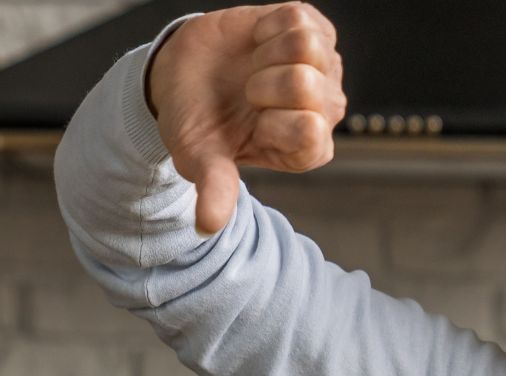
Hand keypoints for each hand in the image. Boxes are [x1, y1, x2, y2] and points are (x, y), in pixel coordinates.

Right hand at [146, 3, 347, 234]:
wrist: (182, 76)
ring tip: (253, 68)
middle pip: (308, 86)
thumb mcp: (200, 159)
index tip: (250, 124)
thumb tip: (206, 225)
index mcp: (307, 148)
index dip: (269, 121)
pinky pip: (298, 19)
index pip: (309, 132)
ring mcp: (322, 66)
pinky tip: (257, 44)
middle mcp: (323, 109)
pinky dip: (267, 27)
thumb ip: (215, 189)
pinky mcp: (311, 28)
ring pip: (307, 47)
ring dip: (266, 55)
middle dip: (263, 85)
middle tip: (248, 94)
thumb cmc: (197, 121)